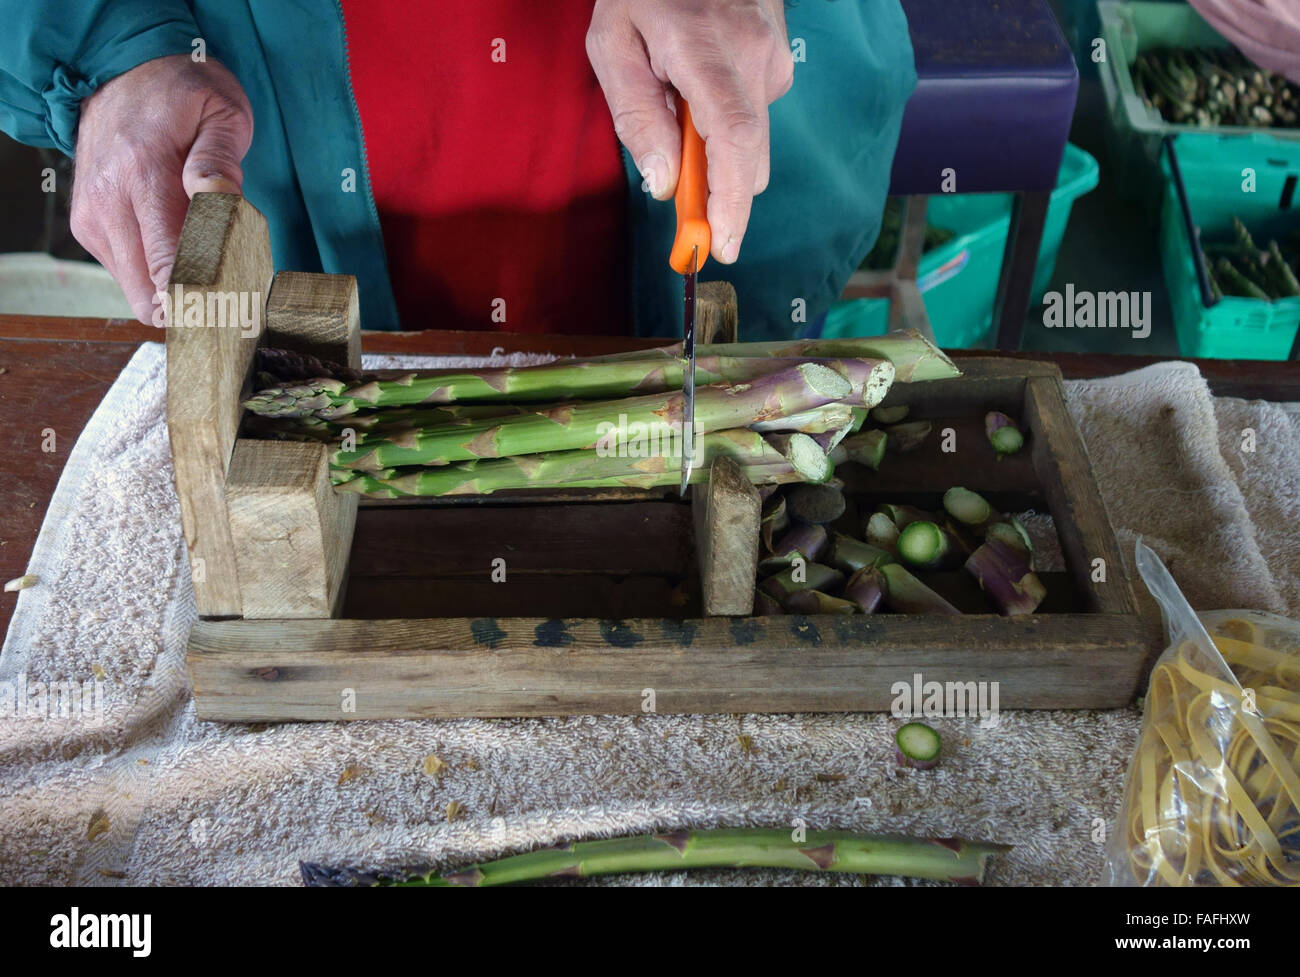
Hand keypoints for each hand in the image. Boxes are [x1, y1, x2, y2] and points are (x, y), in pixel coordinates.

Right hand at [70, 54, 253, 323]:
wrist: (122, 71)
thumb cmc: (182, 94)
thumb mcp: (220, 114)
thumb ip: (220, 163)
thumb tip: (219, 202)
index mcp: (142, 174)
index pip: (167, 265)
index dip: (201, 303)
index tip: (234, 317)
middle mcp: (108, 202)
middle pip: (148, 295)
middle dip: (191, 307)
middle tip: (233, 302)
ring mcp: (92, 217)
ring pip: (136, 293)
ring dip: (173, 294)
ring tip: (211, 271)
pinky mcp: (88, 226)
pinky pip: (128, 275)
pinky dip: (156, 276)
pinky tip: (181, 253)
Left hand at [587, 0, 792, 264]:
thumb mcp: (612, 42)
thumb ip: (636, 114)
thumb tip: (662, 182)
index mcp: (708, 49)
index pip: (734, 140)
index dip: (731, 200)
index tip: (721, 244)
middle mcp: (755, 54)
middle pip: (750, 154)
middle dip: (720, 192)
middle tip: (687, 212)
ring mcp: (774, 52)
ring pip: (751, 136)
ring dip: (714, 147)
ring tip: (676, 106)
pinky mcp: (779, 53)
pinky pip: (753, 110)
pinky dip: (724, 120)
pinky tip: (696, 88)